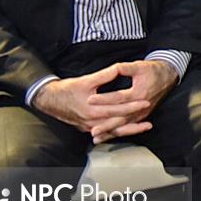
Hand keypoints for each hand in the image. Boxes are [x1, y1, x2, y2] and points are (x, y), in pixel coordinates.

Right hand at [31, 64, 152, 136]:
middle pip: (117, 123)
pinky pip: (106, 132)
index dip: (132, 105)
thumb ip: (104, 76)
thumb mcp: (86, 80)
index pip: (117, 109)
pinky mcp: (88, 128)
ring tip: (145, 126)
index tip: (145, 101)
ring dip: (130, 130)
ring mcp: (89, 127)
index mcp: (92, 110)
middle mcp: (92, 122)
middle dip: (135, 121)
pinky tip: (129, 130)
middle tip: (150, 118)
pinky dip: (118, 131)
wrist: (50, 100)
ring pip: (113, 131)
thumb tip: (118, 68)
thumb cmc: (67, 89)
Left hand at [85, 60, 178, 143]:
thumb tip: (115, 68)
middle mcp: (141, 107)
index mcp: (139, 93)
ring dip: (110, 132)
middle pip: (121, 117)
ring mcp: (142, 113)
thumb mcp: (140, 66)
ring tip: (96, 137)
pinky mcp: (141, 116)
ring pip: (124, 125)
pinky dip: (116, 133)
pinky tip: (106, 137)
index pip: (118, 98)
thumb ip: (126, 68)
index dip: (103, 99)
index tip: (89, 100)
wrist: (168, 77)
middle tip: (92, 129)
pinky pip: (128, 127)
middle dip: (105, 124)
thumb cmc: (153, 71)